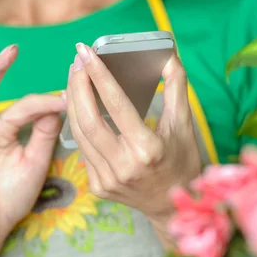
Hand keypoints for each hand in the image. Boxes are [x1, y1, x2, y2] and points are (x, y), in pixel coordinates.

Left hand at [65, 43, 201, 221]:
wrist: (172, 205)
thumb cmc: (181, 160)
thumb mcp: (184, 124)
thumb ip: (176, 87)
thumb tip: (167, 55)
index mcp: (147, 149)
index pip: (116, 105)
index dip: (99, 75)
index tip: (86, 52)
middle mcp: (124, 166)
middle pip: (89, 119)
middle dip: (78, 85)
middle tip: (77, 60)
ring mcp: (108, 179)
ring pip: (79, 133)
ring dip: (73, 101)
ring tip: (74, 76)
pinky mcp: (98, 186)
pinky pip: (82, 148)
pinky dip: (77, 123)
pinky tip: (77, 103)